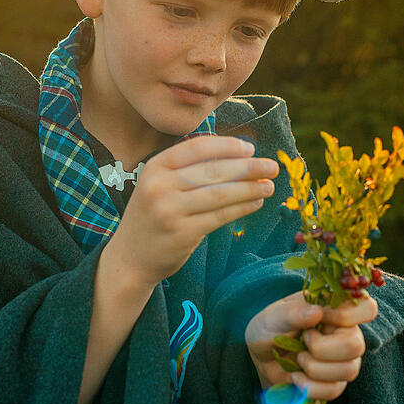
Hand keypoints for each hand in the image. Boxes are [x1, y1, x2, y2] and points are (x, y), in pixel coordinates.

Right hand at [108, 135, 279, 287]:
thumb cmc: (153, 214)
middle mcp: (160, 185)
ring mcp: (169, 210)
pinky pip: (219, 216)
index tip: (250, 149)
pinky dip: (241, 208)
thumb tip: (237, 153)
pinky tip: (255, 203)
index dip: (227, 146)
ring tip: (269, 185)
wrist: (131, 256)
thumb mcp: (160, 183)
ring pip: (220, 194)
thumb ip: (188, 168)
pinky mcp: (182, 234)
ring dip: (249, 188)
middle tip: (272, 166)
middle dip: (247, 167)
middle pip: (213, 171)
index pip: (197, 148)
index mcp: (155, 166)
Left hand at [245, 291, 377, 400]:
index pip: (367, 308)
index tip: (321, 318)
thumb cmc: (268, 329)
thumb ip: (292, 313)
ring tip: (298, 360)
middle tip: (303, 342)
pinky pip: (334, 390)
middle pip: (356, 345)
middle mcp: (344, 332)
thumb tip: (318, 312)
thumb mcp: (272, 317)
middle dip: (322, 349)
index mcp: (333, 308)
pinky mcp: (336, 381)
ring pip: (348, 370)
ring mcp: (344, 358)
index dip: (347, 316)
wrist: (261, 359)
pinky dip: (310, 386)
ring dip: (314, 368)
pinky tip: (296, 377)